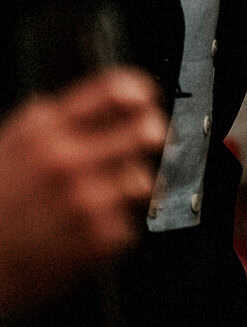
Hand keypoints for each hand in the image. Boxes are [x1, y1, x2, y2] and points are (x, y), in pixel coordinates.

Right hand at [0, 68, 164, 315]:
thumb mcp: (11, 147)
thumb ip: (58, 122)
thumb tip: (114, 101)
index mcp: (41, 130)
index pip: (112, 90)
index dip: (139, 92)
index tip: (146, 99)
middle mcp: (65, 159)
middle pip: (145, 130)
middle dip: (151, 135)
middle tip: (147, 142)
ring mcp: (85, 199)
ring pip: (143, 179)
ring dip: (128, 188)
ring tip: (95, 200)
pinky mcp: (99, 236)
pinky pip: (129, 222)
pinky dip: (112, 227)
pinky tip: (81, 230)